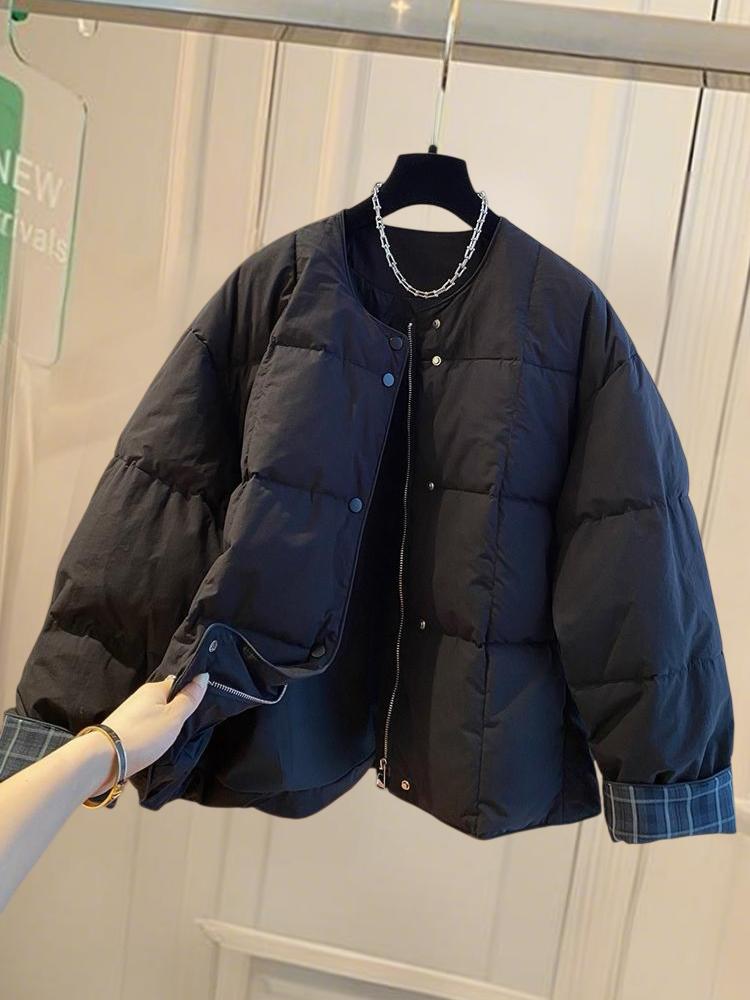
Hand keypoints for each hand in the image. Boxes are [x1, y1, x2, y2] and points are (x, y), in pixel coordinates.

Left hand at [88, 673, 208, 794]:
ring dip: (164, 724)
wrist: (104, 759)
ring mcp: (131, 713)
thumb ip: (189, 698)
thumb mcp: (174, 717)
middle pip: (166, 700)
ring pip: (155, 714)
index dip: (190, 694)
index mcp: (154, 689)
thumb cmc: (143, 735)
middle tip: (189, 725)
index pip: (178, 684)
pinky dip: (153, 733)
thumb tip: (203, 676)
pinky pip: (146, 726)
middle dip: (177, 710)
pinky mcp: (124, 729)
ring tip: (174, 737)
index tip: (199, 707)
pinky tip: (157, 743)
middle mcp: (141, 697)